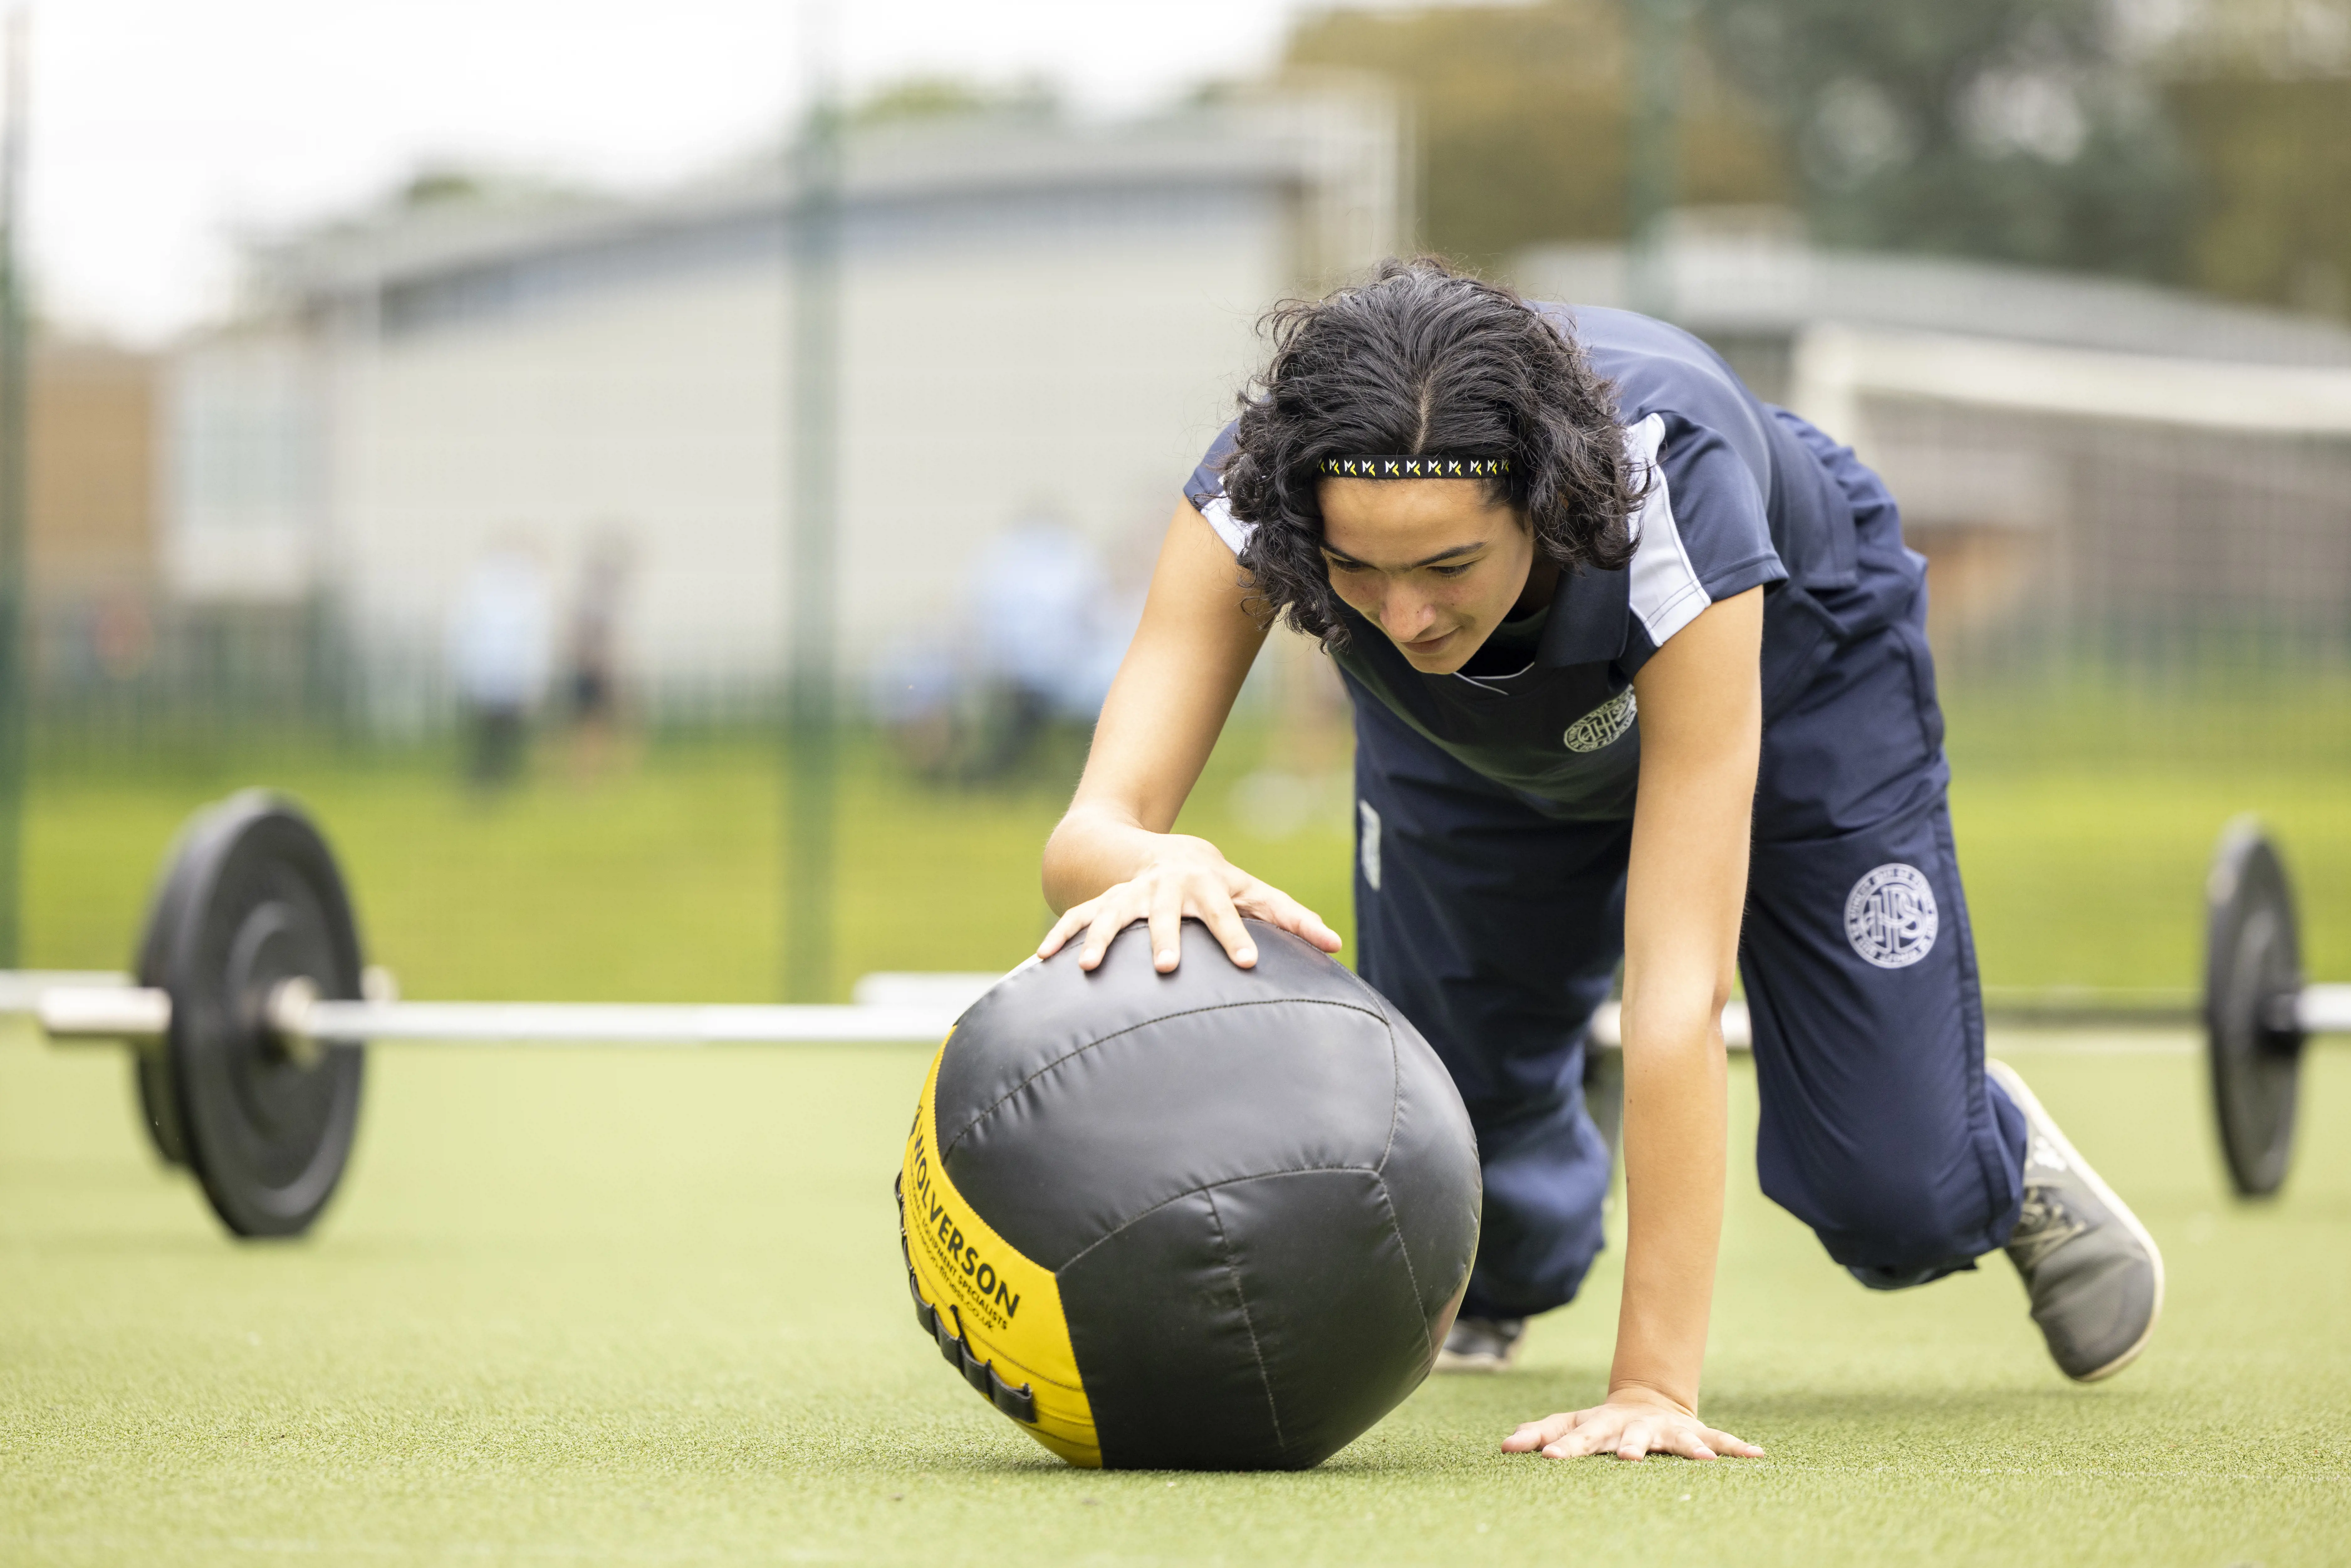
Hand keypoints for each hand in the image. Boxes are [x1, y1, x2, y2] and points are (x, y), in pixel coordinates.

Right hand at [1036, 834, 1341, 973]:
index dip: (1238, 934)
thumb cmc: (1215, 882)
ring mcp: (1129, 895)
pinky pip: (1074, 918)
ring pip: (1111, 913)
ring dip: (1098, 937)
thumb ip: (1289, 917)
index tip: (1250, 963)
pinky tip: (1039, 963)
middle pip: (1166, 912)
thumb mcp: (1250, 891)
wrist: (1160, 853)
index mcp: (1205, 886)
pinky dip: (1058, 937)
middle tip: (1168, 966)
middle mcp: (1165, 889)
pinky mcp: (1101, 903)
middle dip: (1165, 937)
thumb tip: (1336, 944)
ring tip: (1089, 967)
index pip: (1226, 912)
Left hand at [1502, 1387, 1762, 1462]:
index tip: (1546, 1455)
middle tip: (1626, 1459)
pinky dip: (1736, 1447)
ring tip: (1702, 1460)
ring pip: (1675, 1439)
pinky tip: (1756, 1455)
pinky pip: (1718, 1440)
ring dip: (1688, 1448)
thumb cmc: (1600, 1424)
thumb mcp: (1569, 1425)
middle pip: (1625, 1435)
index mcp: (1598, 1424)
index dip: (1561, 1443)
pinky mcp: (1693, 1432)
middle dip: (1625, 1446)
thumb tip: (1504, 1445)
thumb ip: (1538, 1432)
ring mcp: (1665, 1428)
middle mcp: (1631, 1425)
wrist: (1647, 1400)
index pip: (1574, 1432)